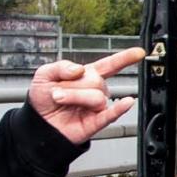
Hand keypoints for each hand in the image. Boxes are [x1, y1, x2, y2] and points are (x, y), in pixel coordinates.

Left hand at [27, 45, 144, 143]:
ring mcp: (96, 107)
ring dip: (74, 96)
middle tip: (56, 92)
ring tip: (60, 100)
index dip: (124, 58)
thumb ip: (61, 66)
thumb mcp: (44, 74)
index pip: (109, 64)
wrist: (38, 123)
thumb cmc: (43, 99)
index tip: (139, 53)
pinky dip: (120, 108)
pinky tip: (126, 103)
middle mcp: (94, 90)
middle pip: (96, 80)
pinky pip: (111, 115)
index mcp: (86, 76)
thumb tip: (79, 69)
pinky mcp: (95, 122)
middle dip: (73, 85)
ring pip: (96, 97)